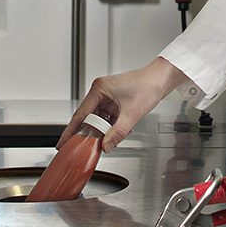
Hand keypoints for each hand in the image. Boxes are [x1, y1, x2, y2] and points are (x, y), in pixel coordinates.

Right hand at [58, 57, 188, 151]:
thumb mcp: (132, 114)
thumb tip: (106, 145)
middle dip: (88, 133)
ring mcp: (106, 97)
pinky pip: (106, 118)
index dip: (70, 131)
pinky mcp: (114, 101)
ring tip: (104, 141)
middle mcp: (100, 92)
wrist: (162, 79)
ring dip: (102, 131)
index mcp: (99, 89)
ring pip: (98, 119)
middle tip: (83, 147)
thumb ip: (117, 133)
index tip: (63, 142)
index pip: (80, 115)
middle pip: (87, 118)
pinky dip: (110, 127)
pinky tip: (115, 133)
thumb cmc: (148, 86)